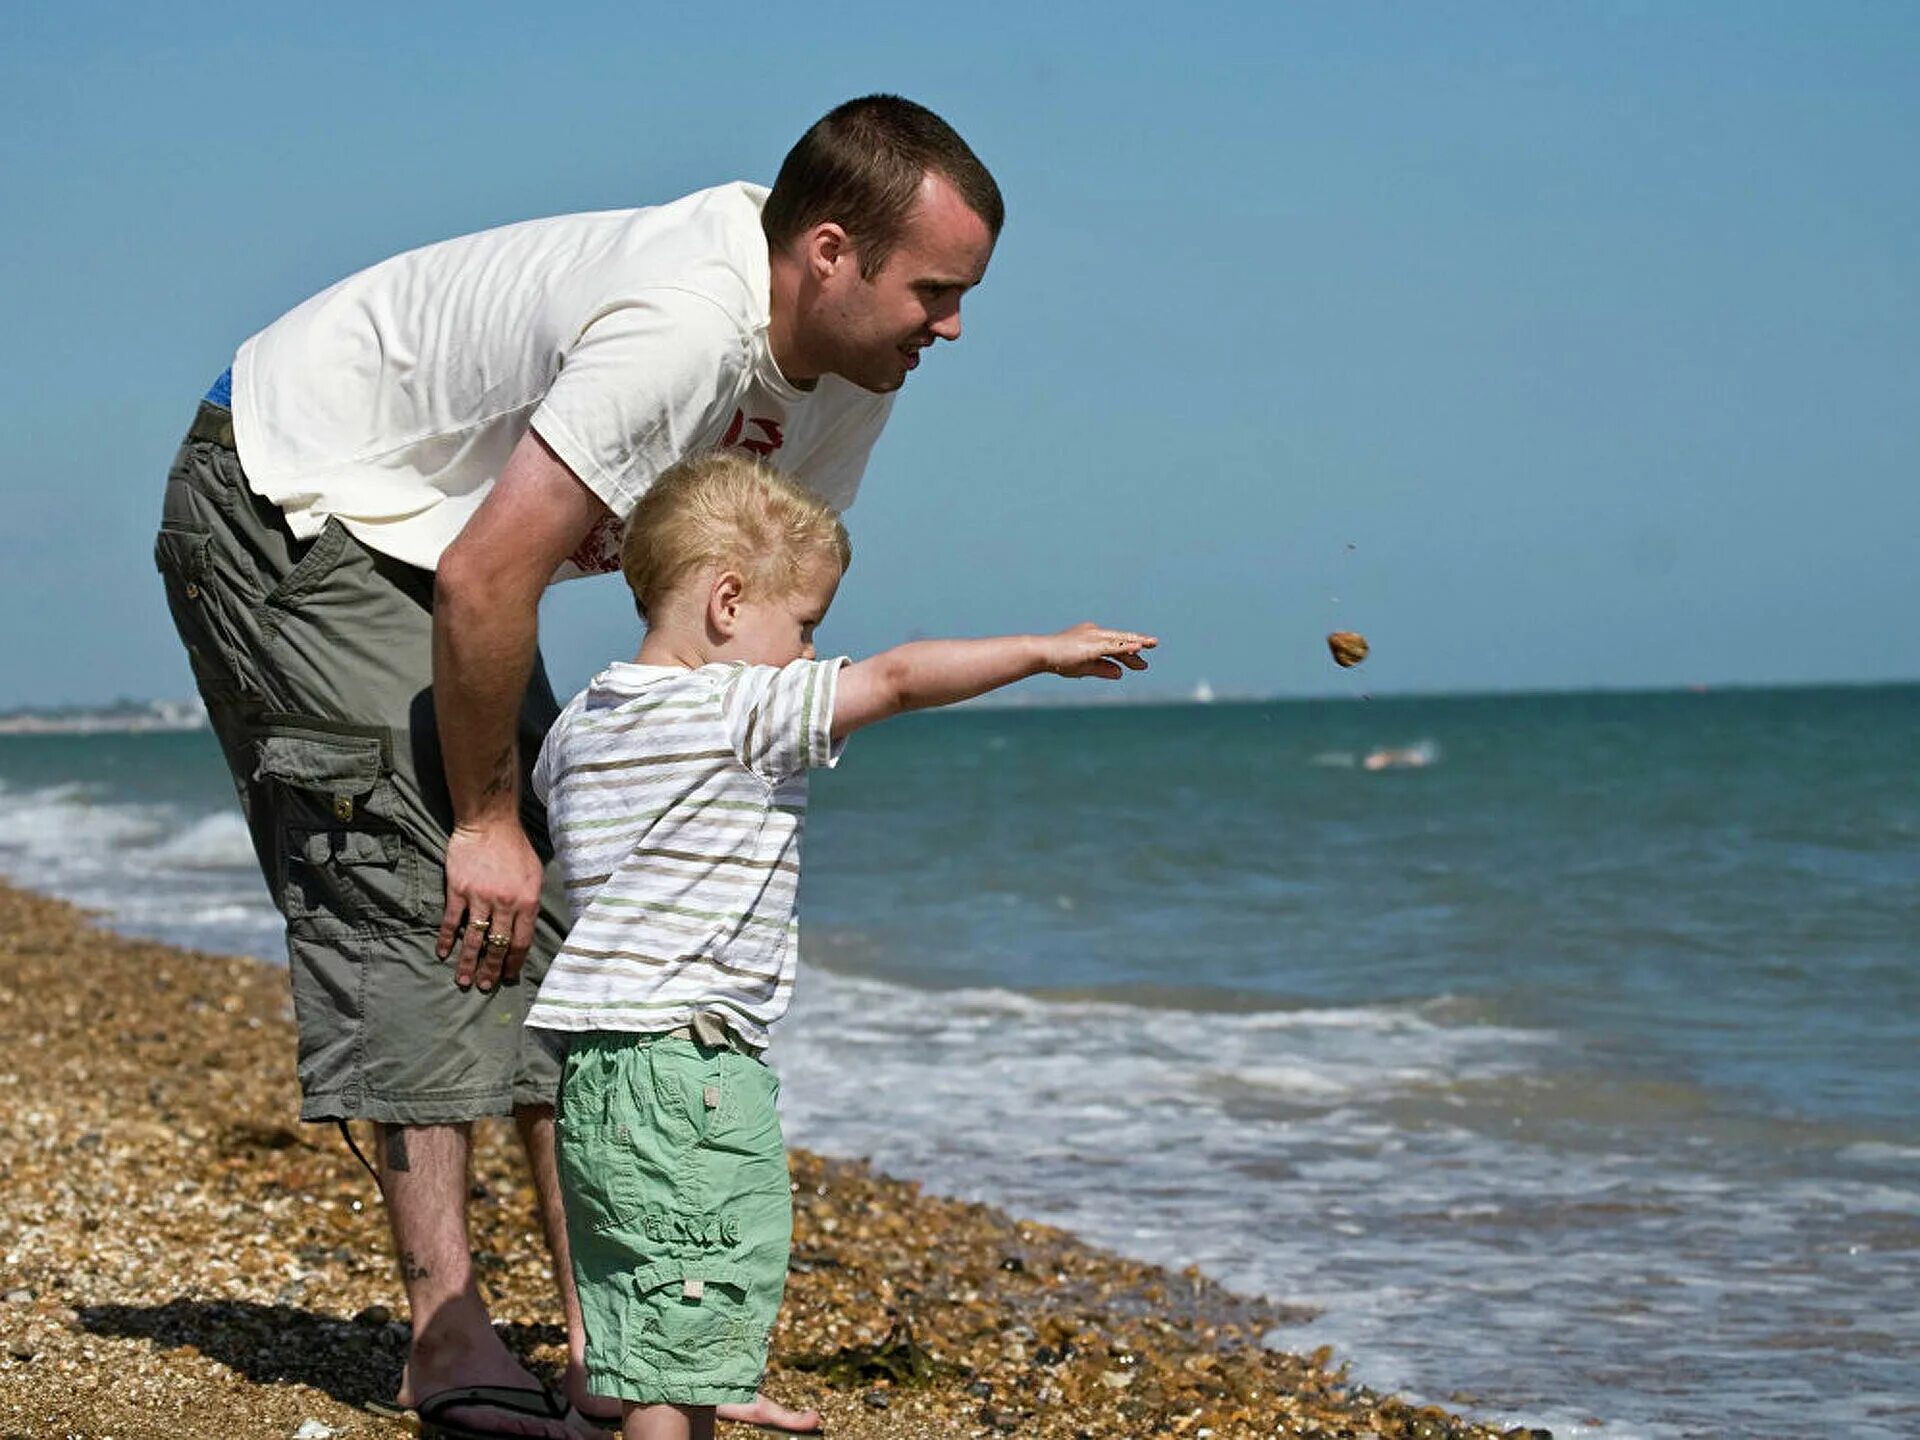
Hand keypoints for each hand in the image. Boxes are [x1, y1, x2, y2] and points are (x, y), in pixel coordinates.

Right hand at [437, 819, 542, 990]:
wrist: (489, 823)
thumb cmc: (515, 847)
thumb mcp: (534, 874)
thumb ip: (530, 902)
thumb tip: (526, 927)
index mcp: (527, 901)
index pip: (521, 941)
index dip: (514, 962)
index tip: (509, 977)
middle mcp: (505, 903)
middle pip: (498, 945)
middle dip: (492, 969)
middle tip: (485, 986)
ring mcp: (480, 897)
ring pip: (474, 939)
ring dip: (468, 962)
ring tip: (463, 980)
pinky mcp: (458, 890)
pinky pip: (452, 921)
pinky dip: (447, 939)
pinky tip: (443, 953)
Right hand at [1041, 622, 1156, 678]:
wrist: (1041, 654)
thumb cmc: (1057, 660)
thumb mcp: (1084, 667)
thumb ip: (1102, 669)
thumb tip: (1121, 673)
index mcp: (1092, 637)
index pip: (1115, 646)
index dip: (1129, 654)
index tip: (1141, 663)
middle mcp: (1095, 634)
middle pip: (1121, 640)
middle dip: (1137, 644)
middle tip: (1153, 645)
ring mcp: (1093, 638)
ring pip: (1120, 640)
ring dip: (1136, 642)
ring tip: (1150, 644)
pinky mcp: (1091, 646)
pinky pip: (1113, 647)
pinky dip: (1126, 647)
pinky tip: (1138, 648)